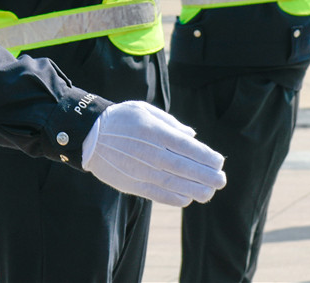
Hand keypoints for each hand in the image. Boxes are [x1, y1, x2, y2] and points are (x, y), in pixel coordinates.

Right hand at [82, 101, 225, 206]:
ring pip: (173, 183)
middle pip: (183, 166)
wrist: (88, 135)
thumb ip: (170, 123)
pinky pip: (156, 194)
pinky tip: (187, 199)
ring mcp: (140, 169)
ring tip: (209, 192)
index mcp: (154, 131)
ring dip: (194, 190)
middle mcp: (149, 151)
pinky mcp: (131, 184)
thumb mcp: (144, 110)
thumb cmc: (120, 119)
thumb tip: (192, 136)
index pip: (186, 146)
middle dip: (206, 175)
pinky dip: (173, 198)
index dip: (205, 156)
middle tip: (222, 181)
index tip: (219, 162)